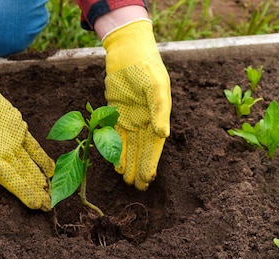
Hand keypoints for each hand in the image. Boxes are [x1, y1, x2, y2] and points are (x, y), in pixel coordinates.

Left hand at [101, 18, 170, 189]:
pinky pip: (115, 136)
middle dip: (139, 168)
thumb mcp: (156, 86)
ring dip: (128, 163)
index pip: (154, 146)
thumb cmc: (146, 66)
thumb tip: (163, 134)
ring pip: (129, 146)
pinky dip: (115, 150)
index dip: (151, 163)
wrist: (128, 51)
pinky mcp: (115, 113)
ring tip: (127, 181)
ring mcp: (130, 118)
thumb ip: (160, 110)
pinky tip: (116, 164)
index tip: (148, 179)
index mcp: (158, 116)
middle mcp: (145, 120)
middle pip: (142, 150)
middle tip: (137, 187)